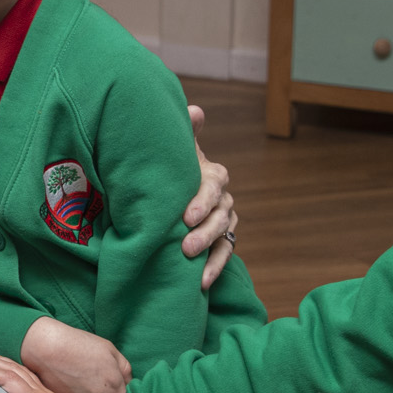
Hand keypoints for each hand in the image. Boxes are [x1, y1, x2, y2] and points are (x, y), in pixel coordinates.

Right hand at [20, 317, 130, 392]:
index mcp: (115, 386)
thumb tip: (129, 382)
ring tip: (84, 382)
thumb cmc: (78, 344)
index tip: (116, 385)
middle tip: (98, 383)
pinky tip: (73, 385)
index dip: (121, 392)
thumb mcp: (109, 349)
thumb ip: (124, 368)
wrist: (47, 348)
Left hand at [180, 104, 239, 289]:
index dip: (202, 200)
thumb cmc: (169, 169)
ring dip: (210, 253)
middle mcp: (222, 197)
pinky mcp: (221, 242)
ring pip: (224, 237)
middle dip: (205, 231)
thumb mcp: (173, 150)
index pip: (214, 184)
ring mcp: (224, 221)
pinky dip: (214, 269)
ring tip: (193, 267)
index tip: (185, 216)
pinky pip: (224, 256)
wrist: (168, 194)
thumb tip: (193, 109)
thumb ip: (183, 133)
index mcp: (212, 174)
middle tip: (185, 245)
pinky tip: (200, 283)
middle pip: (221, 214)